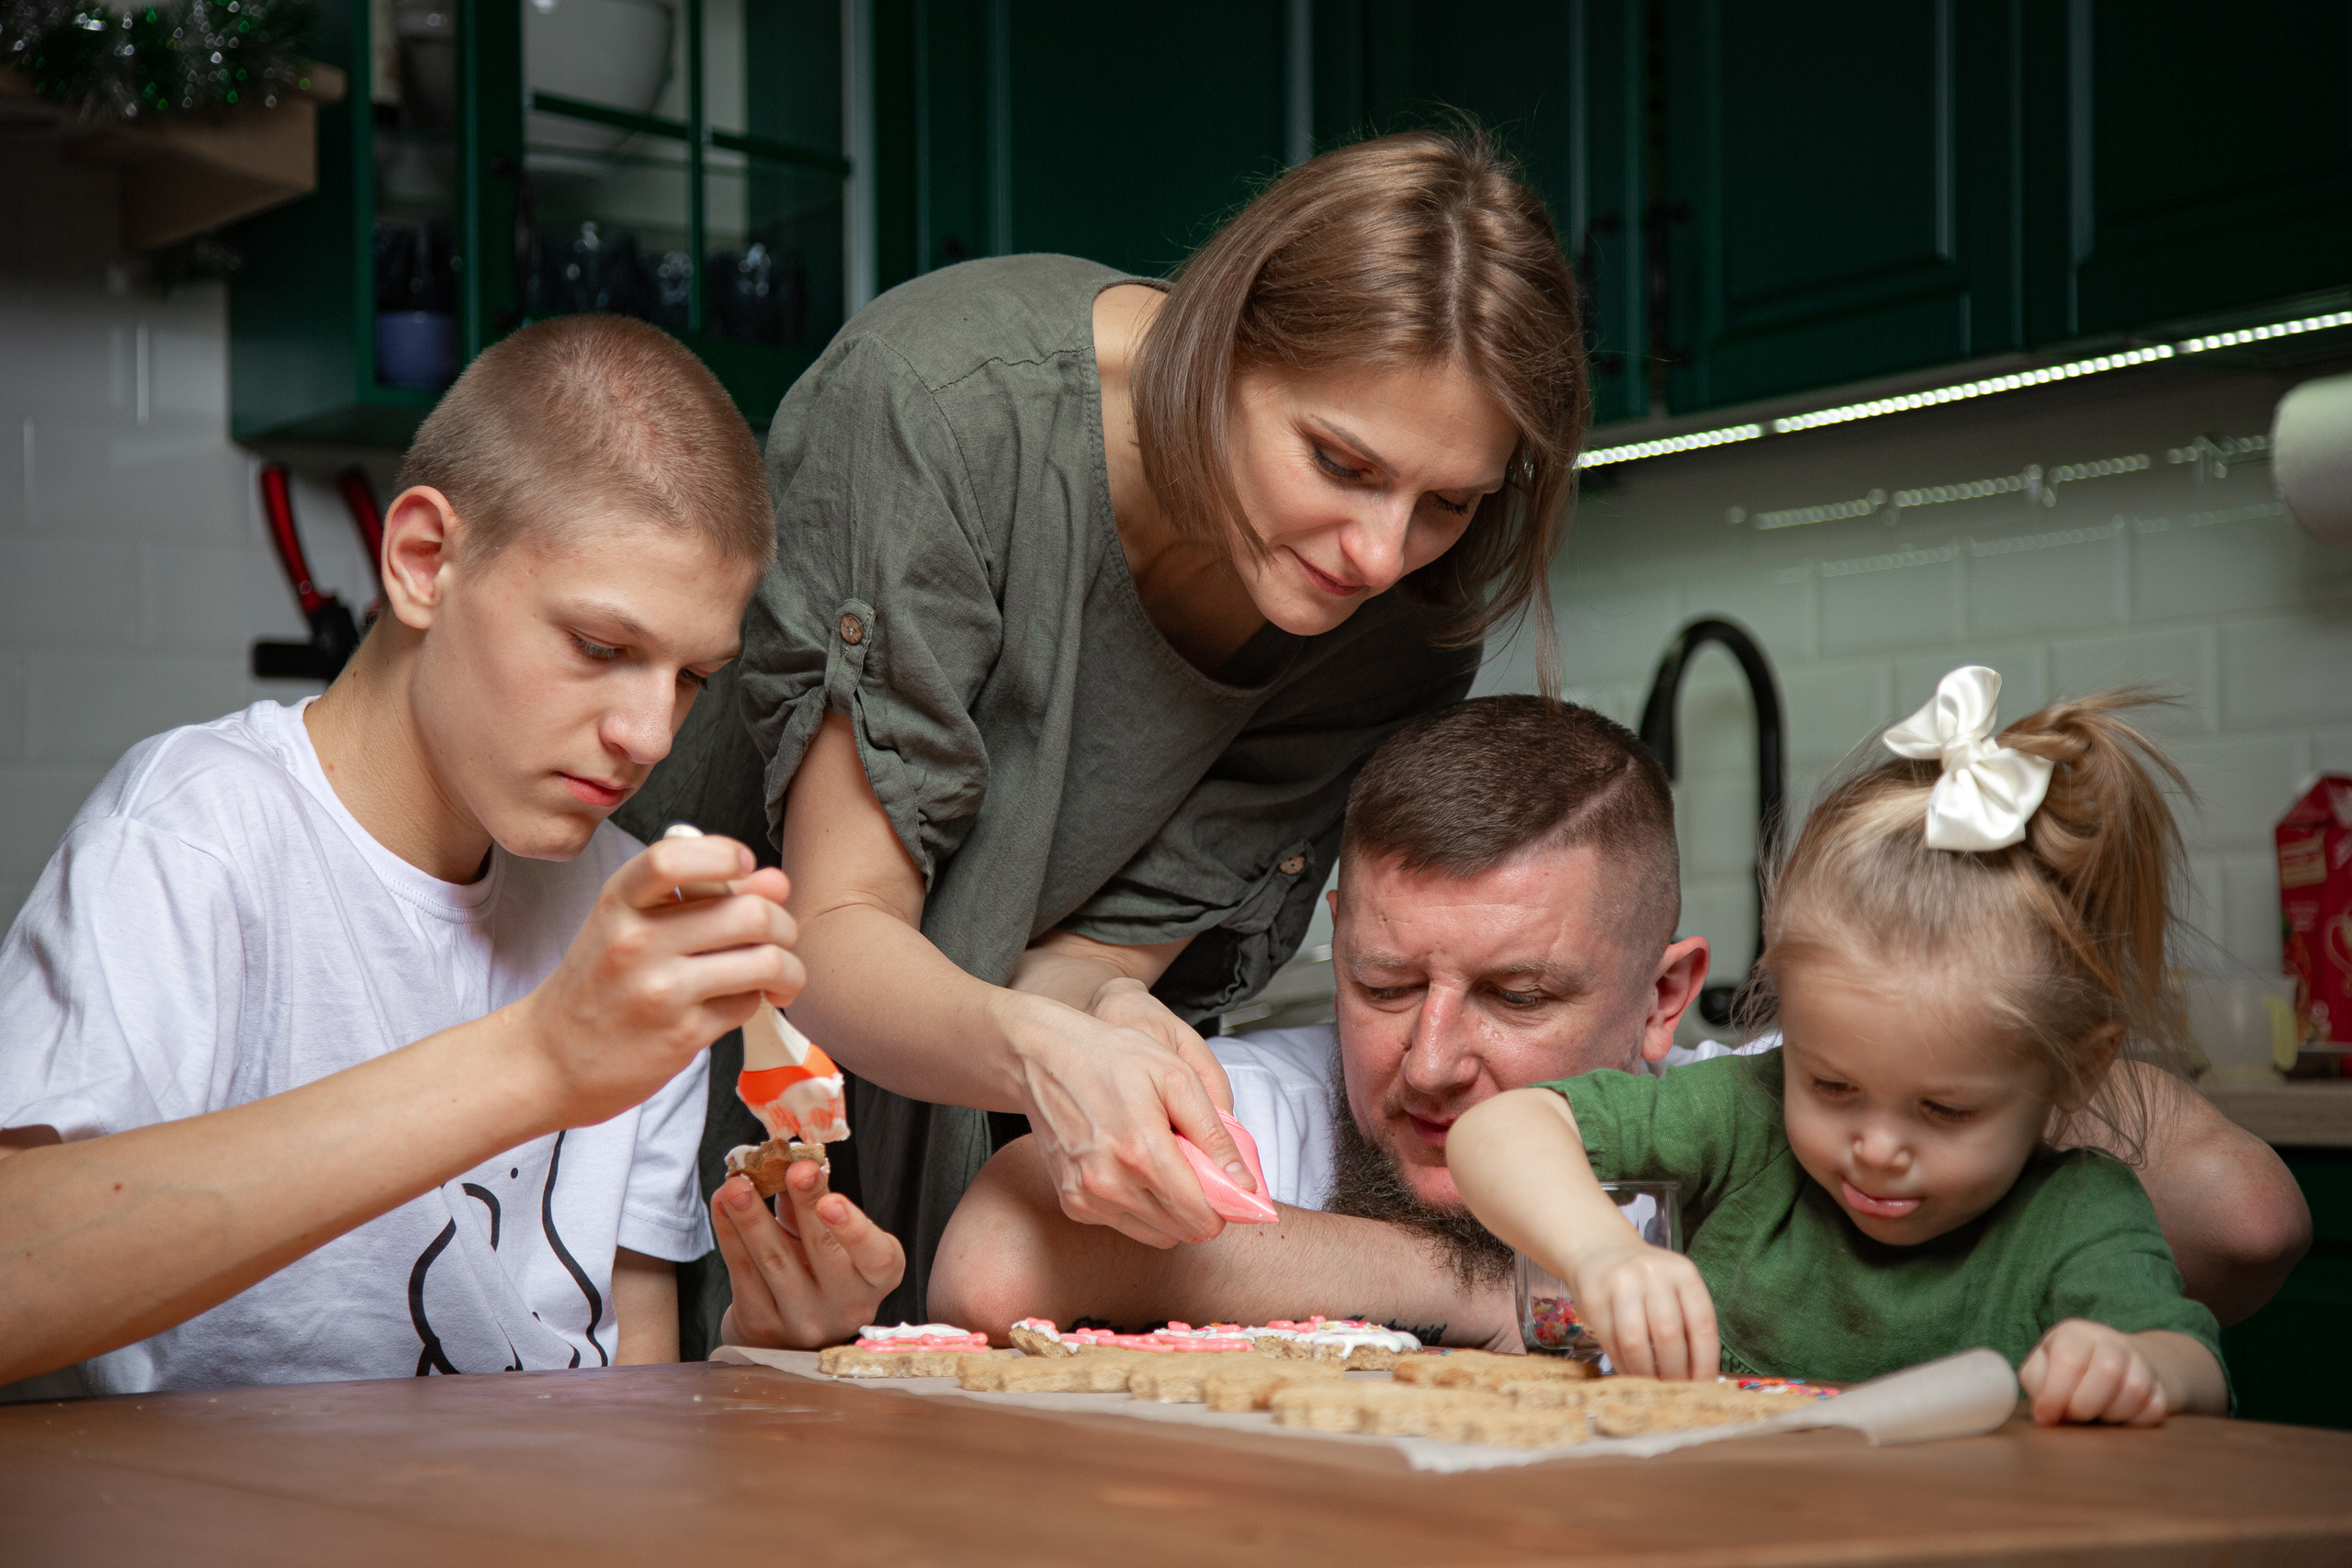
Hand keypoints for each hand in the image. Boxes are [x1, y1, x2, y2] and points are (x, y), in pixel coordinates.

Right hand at [513, 834, 801, 1130]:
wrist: (549, 1060)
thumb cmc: (597, 984)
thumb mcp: (627, 922)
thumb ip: (698, 896)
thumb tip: (775, 880)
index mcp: (621, 901)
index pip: (675, 859)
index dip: (726, 855)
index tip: (745, 866)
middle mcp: (637, 941)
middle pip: (750, 913)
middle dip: (783, 923)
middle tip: (779, 936)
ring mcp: (661, 991)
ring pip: (765, 961)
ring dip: (789, 967)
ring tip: (779, 974)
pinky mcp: (682, 1035)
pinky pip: (748, 1004)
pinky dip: (757, 1000)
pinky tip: (737, 1001)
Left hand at [714, 1163, 904, 1348]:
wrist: (787, 1334)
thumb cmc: (818, 1272)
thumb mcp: (832, 1240)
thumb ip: (817, 1205)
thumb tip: (795, 1162)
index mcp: (875, 1278)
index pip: (876, 1257)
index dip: (854, 1230)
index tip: (832, 1201)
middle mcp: (846, 1305)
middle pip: (823, 1251)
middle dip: (803, 1206)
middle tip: (790, 1170)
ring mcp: (803, 1320)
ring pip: (774, 1261)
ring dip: (752, 1218)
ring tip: (737, 1185)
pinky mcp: (762, 1325)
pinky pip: (742, 1273)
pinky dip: (729, 1234)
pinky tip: (722, 1205)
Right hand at [1004, 993, 1250, 1250]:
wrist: (1044, 1058)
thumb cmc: (1112, 1058)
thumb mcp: (1177, 1077)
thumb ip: (1214, 1133)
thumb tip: (1244, 1184)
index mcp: (1140, 1150)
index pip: (1199, 1214)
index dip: (1223, 1207)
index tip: (1227, 1187)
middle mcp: (1109, 1182)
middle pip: (1180, 1229)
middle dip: (1198, 1206)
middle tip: (1194, 1166)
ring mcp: (1087, 1196)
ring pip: (1155, 1234)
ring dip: (1170, 1209)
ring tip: (1162, 1163)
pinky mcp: (1072, 1202)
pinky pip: (1125, 1224)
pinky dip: (1139, 1206)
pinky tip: (1132, 1168)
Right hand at [1565, 1240, 1719, 1380]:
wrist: (1599, 1250)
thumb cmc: (1646, 1280)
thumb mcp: (1674, 1287)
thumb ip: (1689, 1323)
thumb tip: (1700, 1377)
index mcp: (1683, 1273)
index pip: (1702, 1325)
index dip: (1705, 1363)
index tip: (1704, 1387)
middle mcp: (1652, 1274)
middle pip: (1668, 1336)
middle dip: (1675, 1374)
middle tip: (1676, 1392)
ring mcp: (1620, 1284)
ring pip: (1636, 1344)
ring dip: (1646, 1375)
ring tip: (1654, 1388)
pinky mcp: (1594, 1299)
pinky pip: (1611, 1344)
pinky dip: (1623, 1366)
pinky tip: (1631, 1374)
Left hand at [2020, 1319, 2170, 1424]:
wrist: (2111, 1367)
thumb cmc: (2065, 1372)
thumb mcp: (2041, 1369)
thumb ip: (2037, 1384)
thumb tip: (2044, 1412)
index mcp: (2074, 1333)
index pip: (2069, 1359)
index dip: (2056, 1394)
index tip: (2047, 1416)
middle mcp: (2110, 1341)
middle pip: (2108, 1371)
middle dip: (2085, 1405)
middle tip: (2074, 1417)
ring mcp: (2140, 1361)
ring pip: (2135, 1389)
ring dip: (2111, 1414)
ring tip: (2096, 1415)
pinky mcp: (2160, 1385)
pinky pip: (2154, 1409)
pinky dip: (2134, 1421)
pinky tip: (2118, 1417)